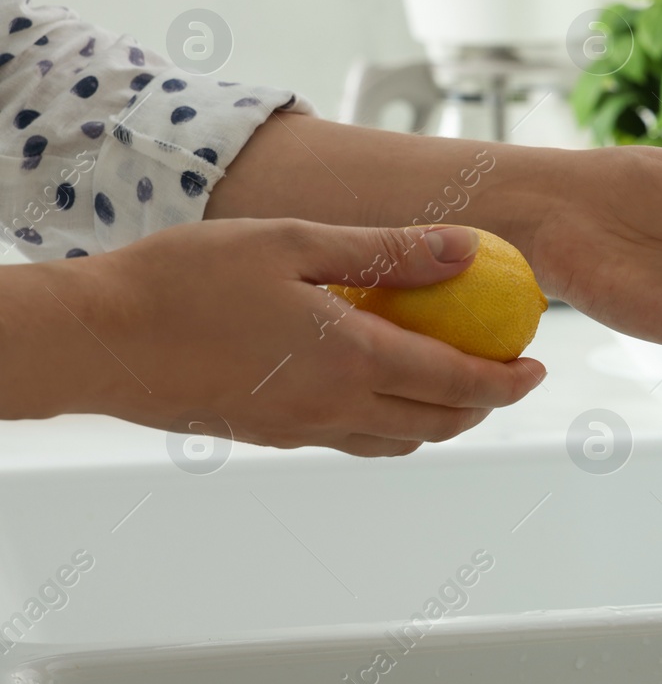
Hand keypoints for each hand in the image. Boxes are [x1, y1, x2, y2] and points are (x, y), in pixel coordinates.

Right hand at [6, 220, 544, 454]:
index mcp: (352, 362)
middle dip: (486, 406)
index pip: (459, 384)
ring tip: (457, 384)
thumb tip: (468, 249)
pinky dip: (389, 422)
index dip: (509, 381)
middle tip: (510, 375)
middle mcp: (334, 408)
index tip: (539, 367)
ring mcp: (300, 429)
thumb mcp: (299, 243)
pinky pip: (351, 438)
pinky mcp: (268, 434)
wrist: (100, 338)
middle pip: (437, 423)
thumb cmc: (190, 278)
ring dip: (440, 419)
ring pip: (396, 439)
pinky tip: (381, 387)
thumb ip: (390, 251)